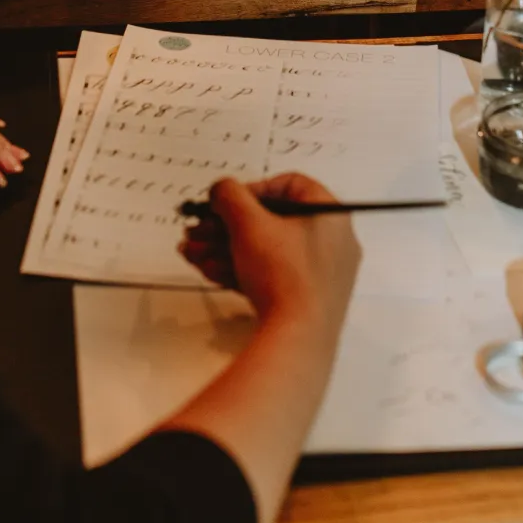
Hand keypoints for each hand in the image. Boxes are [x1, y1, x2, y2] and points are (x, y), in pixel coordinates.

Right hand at [181, 173, 360, 326]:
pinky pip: (270, 276)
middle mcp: (330, 243)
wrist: (296, 337)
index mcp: (330, 215)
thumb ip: (230, 196)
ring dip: (224, 248)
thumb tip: (221, 190)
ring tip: (192, 252)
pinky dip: (240, 270)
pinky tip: (208, 271)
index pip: (291, 186)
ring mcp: (319, 274)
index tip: (228, 201)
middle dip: (226, 225)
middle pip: (271, 222)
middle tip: (198, 229)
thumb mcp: (249, 224)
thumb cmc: (284, 274)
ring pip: (265, 251)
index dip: (253, 189)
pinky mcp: (304, 300)